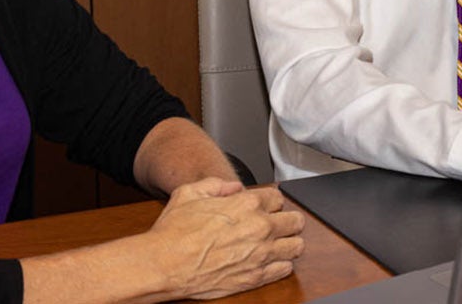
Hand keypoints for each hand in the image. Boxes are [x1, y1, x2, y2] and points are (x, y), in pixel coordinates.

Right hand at [144, 179, 305, 299]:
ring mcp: (261, 254)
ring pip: (296, 246)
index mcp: (247, 204)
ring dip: (289, 243)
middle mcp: (259, 228)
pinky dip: (281, 265)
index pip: (278, 198)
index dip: (271, 203)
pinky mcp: (256, 277)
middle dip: (287, 221)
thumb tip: (233, 188)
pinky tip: (270, 262)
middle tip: (279, 225)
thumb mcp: (189, 192)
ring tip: (278, 244)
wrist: (165, 264)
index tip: (266, 208)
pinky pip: (285, 269)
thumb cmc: (174, 232)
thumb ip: (215, 184)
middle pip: (295, 221)